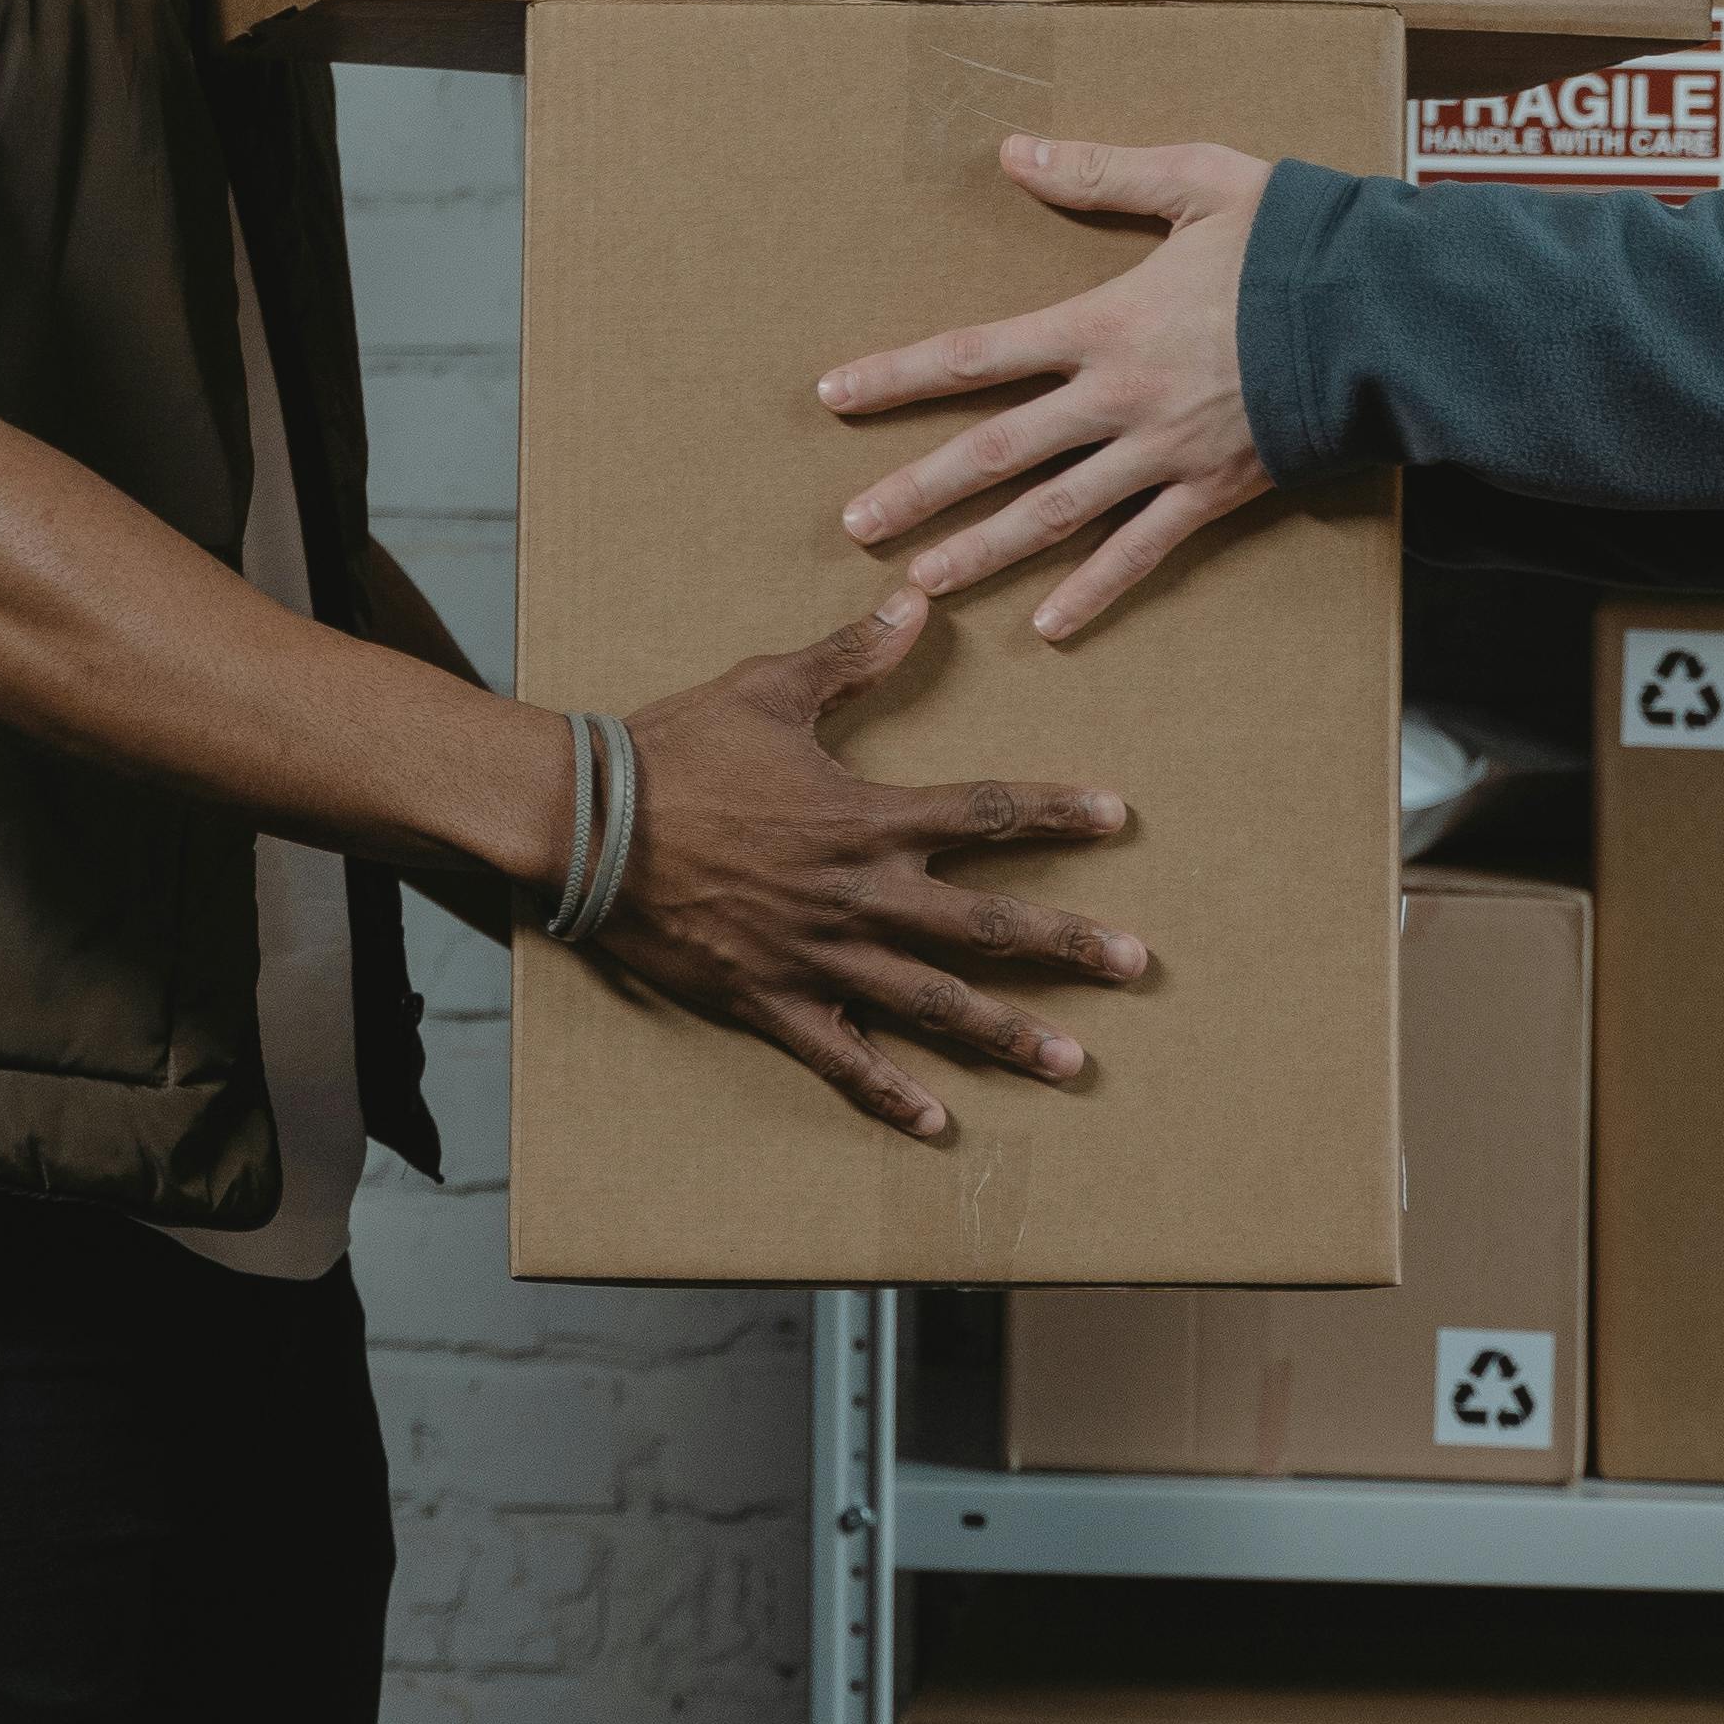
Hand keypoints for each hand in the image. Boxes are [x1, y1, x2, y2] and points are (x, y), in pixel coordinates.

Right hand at [586, 589, 1149, 1142]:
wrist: (587, 825)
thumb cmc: (676, 750)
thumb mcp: (768, 689)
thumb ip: (850, 655)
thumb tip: (915, 601)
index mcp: (865, 817)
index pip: (985, 812)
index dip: (1056, 812)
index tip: (1120, 817)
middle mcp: (858, 894)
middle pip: (984, 924)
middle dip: (1067, 945)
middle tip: (1136, 965)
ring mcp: (819, 956)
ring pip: (933, 1005)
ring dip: (1008, 1033)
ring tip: (1072, 1063)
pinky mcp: (771, 1000)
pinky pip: (842, 1059)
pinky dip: (891, 1095)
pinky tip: (938, 1123)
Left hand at [819, 134, 1276, 642]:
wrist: (1385, 315)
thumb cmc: (1294, 240)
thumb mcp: (1197, 180)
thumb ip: (1101, 171)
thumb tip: (1015, 151)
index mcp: (1104, 323)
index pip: (976, 354)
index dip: (899, 375)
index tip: (835, 395)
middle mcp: (1118, 399)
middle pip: (996, 452)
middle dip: (919, 490)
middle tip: (854, 525)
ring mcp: (1163, 456)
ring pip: (1054, 516)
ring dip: (983, 551)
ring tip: (921, 584)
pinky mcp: (1212, 493)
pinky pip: (1142, 554)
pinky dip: (1094, 592)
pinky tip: (1048, 627)